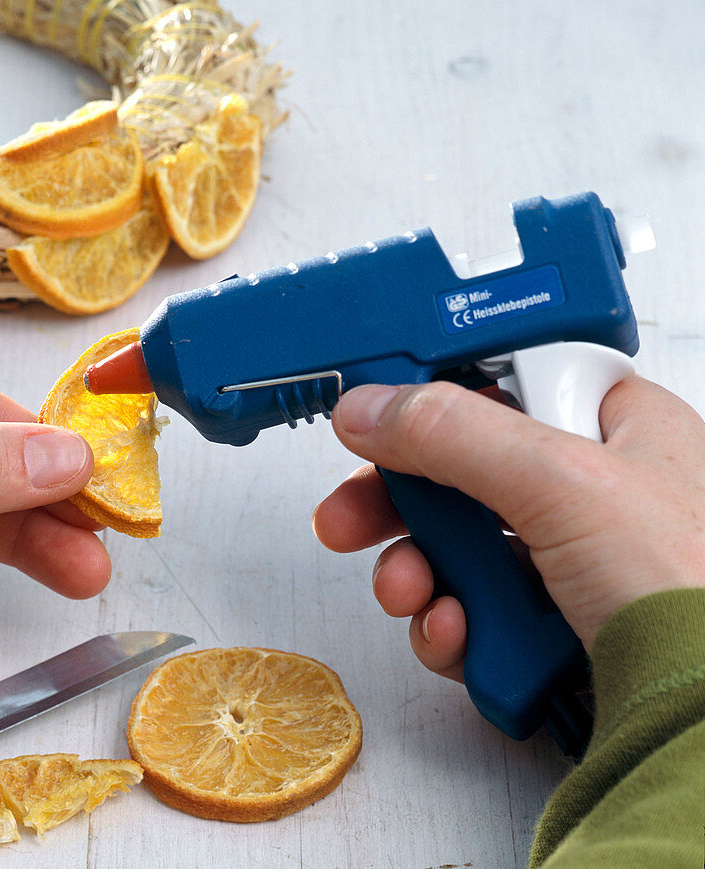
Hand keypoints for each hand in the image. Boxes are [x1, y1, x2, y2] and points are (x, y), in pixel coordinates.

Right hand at [313, 375, 704, 681]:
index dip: (442, 396)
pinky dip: (452, 626)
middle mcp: (598, 494)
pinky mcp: (555, 629)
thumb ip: (454, 433)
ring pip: (461, 550)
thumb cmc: (692, 594)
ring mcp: (574, 566)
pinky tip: (458, 637)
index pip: (509, 383)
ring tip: (410, 592)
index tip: (380, 413)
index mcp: (621, 430)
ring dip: (418, 572)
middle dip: (400, 502)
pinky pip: (475, 613)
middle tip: (349, 517)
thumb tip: (371, 408)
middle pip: (465, 473)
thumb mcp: (563, 484)